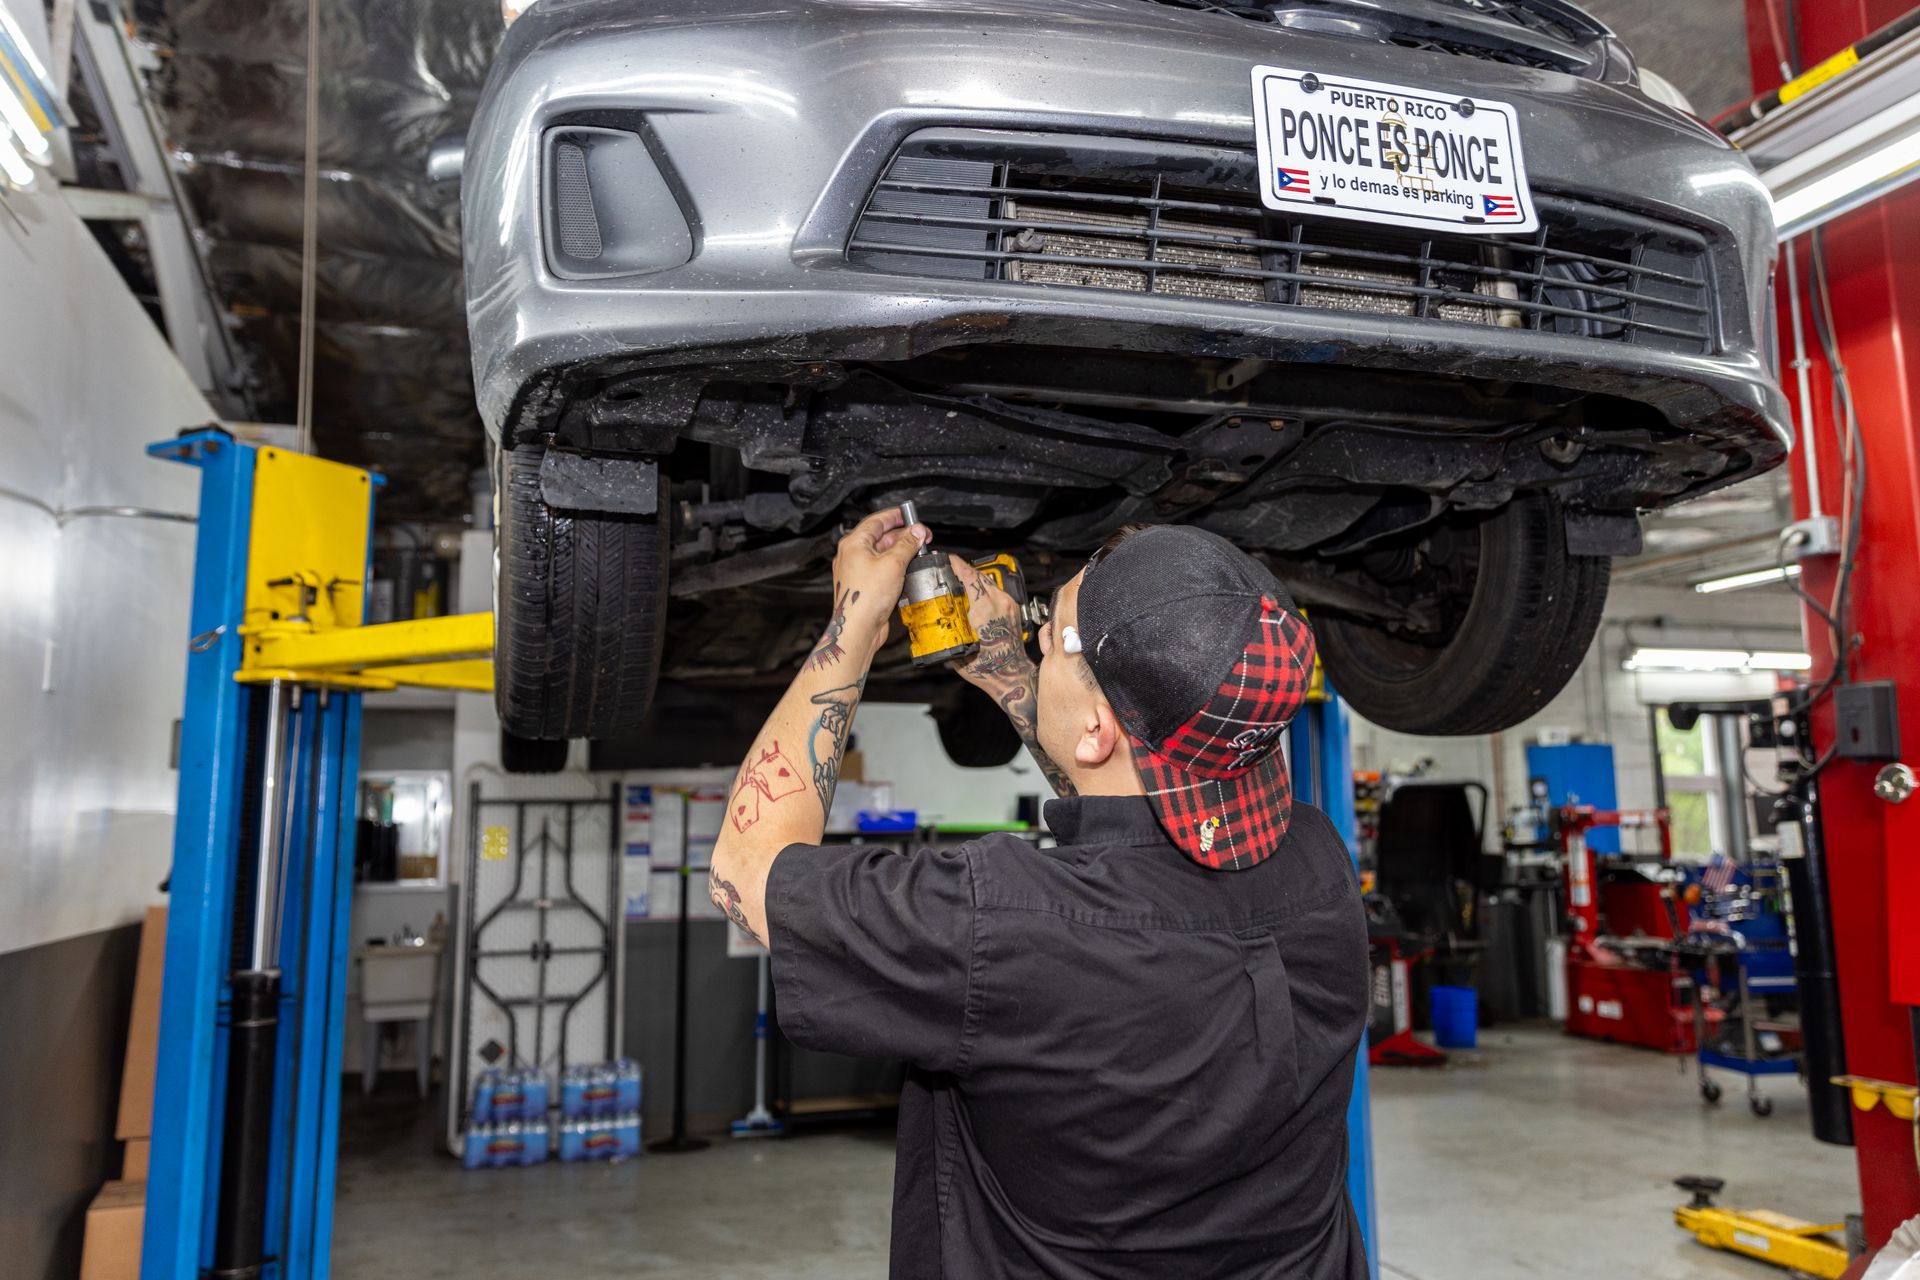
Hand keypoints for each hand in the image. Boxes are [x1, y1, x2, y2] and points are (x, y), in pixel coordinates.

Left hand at [806, 507, 927, 669]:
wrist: (858, 628)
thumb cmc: (866, 598)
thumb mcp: (893, 564)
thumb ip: (907, 544)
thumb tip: (917, 532)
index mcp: (853, 544)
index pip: (876, 521)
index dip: (895, 516)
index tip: (910, 514)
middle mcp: (852, 555)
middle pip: (880, 537)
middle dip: (902, 534)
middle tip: (921, 536)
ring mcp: (857, 571)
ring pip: (882, 553)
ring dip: (900, 550)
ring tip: (918, 551)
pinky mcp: (864, 585)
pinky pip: (881, 568)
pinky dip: (895, 565)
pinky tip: (908, 568)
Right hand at [949, 556, 1034, 690]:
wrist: (1011, 675)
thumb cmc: (988, 667)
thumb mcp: (958, 647)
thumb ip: (948, 629)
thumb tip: (934, 619)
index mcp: (985, 609)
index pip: (969, 575)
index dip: (956, 564)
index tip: (946, 559)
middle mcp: (999, 603)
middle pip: (978, 574)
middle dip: (962, 569)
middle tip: (948, 570)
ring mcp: (1008, 605)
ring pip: (988, 581)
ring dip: (973, 578)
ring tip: (959, 582)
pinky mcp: (1013, 609)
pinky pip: (996, 590)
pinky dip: (983, 588)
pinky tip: (973, 595)